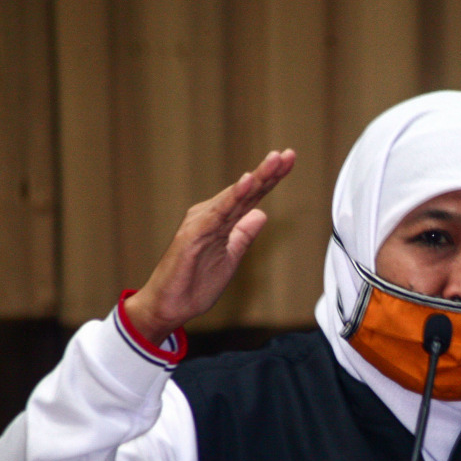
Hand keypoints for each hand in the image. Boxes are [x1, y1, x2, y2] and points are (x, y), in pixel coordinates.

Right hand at [125, 149, 295, 343]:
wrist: (170, 306)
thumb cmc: (195, 283)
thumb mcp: (231, 257)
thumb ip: (243, 235)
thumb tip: (261, 214)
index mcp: (222, 221)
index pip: (251, 197)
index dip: (270, 179)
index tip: (290, 160)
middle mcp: (211, 216)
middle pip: (245, 192)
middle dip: (267, 172)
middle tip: (288, 154)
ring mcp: (201, 223)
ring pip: (234, 197)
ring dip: (254, 178)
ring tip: (273, 161)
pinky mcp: (193, 235)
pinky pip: (217, 214)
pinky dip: (232, 198)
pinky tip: (246, 182)